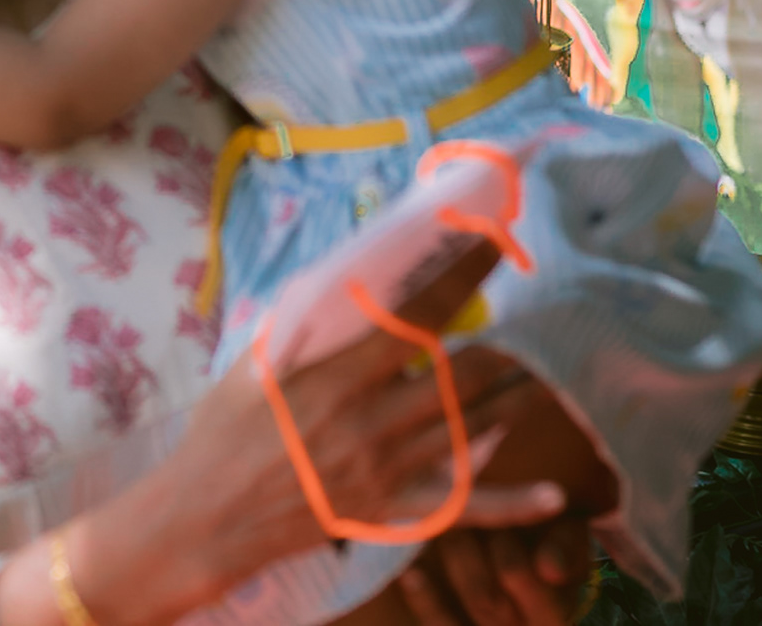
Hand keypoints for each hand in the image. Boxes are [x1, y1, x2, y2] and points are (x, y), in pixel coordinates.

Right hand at [11, 241, 569, 625]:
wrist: (208, 515)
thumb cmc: (223, 432)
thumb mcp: (250, 367)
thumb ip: (296, 326)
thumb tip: (338, 280)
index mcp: (335, 380)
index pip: (413, 320)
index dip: (458, 280)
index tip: (491, 246)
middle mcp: (370, 424)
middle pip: (458, 377)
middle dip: (499, 343)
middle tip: (529, 315)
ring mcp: (386, 472)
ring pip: (468, 430)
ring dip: (510, 398)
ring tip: (542, 371)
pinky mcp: (390, 511)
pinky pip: (460, 508)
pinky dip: (508, 503)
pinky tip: (553, 497)